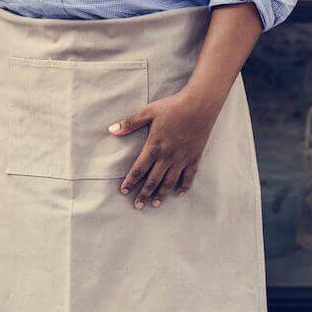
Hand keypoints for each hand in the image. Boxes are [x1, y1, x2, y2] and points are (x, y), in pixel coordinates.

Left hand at [107, 87, 221, 209]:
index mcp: (154, 147)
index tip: (124, 191)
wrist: (199, 105)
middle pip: (153, 180)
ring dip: (162, 194)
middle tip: (137, 206)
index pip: (139, 169)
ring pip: (170, 182)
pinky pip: (189, 176)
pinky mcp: (194, 157)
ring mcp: (182, 159)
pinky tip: (179, 193)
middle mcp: (167, 157)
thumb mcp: (148, 112)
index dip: (130, 181)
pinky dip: (184, 186)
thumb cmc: (172, 107)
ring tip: (155, 204)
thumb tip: (111, 130)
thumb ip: (130, 123)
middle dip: (144, 194)